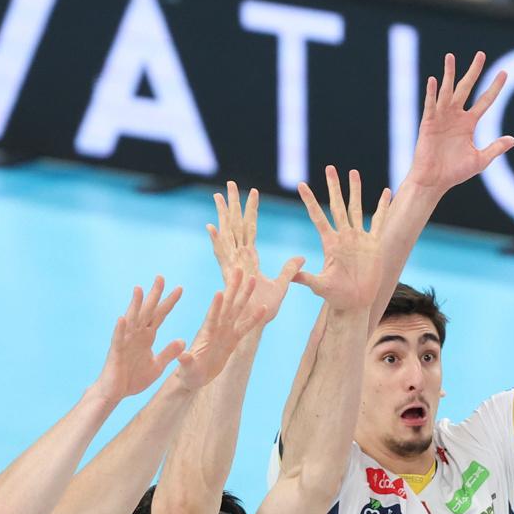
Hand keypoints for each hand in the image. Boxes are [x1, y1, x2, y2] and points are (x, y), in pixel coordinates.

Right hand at [96, 277, 184, 398]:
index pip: (160, 315)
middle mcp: (136, 335)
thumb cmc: (133, 378)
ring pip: (131, 320)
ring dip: (135, 305)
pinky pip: (118, 338)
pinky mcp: (116, 352)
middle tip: (161, 277)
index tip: (180, 288)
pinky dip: (120, 329)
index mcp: (147, 337)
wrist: (115, 393)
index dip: (169, 302)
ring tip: (140, 289)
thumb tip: (182, 340)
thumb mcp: (157, 365)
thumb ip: (169, 353)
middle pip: (147, 311)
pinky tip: (122, 318)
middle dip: (154, 295)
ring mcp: (125, 341)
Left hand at [171, 277, 266, 389]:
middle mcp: (216, 328)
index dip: (216, 306)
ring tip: (253, 279)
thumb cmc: (188, 373)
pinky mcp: (232, 340)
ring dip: (244, 295)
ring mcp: (225, 332)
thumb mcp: (187, 368)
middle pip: (226, 305)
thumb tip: (182, 355)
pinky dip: (254, 319)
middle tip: (239, 270)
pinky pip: (245, 327)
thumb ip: (186, 361)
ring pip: (237, 310)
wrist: (195, 377)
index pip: (212, 317)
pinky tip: (263, 308)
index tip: (220, 292)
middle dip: (233, 288)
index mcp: (205, 333)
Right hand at [208, 181, 306, 328]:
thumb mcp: (281, 286)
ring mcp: (231, 268)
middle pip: (235, 226)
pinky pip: (221, 259)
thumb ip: (290, 270)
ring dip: (222, 216)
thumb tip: (302, 257)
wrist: (249, 329)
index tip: (253, 191)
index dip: (251, 210)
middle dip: (233, 205)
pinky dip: (216, 243)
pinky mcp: (227, 278)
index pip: (250, 229)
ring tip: (219, 197)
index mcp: (248, 260)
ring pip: (226, 236)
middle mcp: (237, 260)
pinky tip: (211, 227)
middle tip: (229, 184)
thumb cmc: (262, 312)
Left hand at [294, 166, 390, 313]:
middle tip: (329, 168)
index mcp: (330, 243)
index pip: (318, 217)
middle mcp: (344, 237)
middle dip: (334, 187)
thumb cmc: (336, 296)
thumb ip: (306, 278)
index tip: (300, 185)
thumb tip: (290, 276)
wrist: (355, 303)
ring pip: (356, 208)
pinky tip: (385, 192)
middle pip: (338, 206)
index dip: (309, 201)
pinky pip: (380, 221)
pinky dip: (383, 207)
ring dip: (355, 191)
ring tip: (353, 172)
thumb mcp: (319, 286)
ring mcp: (359, 239)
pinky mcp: (374, 244)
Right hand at [405, 51, 513, 195]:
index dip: (495, 87)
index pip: (485, 101)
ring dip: (449, 74)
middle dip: (474, 72)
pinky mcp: (428, 123)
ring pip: (447, 91)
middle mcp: (455, 116)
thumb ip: (495, 148)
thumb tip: (513, 139)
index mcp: (468, 123)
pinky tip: (433, 80)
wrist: (434, 181)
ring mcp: (441, 117)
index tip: (504, 73)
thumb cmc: (455, 172)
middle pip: (467, 88)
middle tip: (481, 55)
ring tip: (450, 57)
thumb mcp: (480, 160)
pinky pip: (430, 105)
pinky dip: (431, 93)